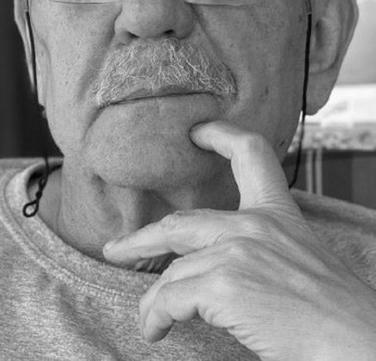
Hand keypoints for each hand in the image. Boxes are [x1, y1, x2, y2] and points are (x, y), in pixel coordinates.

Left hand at [103, 122, 375, 360]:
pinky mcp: (225, 283)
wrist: (359, 343)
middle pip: (181, 221)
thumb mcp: (300, 260)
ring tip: (151, 318)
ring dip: (154, 298)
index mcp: (278, 212)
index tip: (196, 130)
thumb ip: (264, 249)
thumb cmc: (332, 312)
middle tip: (118, 248)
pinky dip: (155, 315)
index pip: (250, 153)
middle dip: (143, 239)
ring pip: (172, 269)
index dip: (220, 135)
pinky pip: (170, 297)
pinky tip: (157, 329)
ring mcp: (238, 250)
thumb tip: (221, 267)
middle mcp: (255, 223)